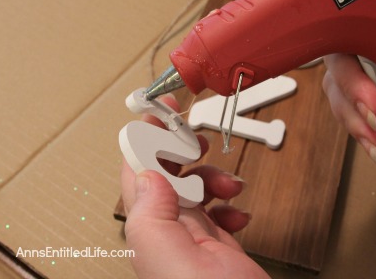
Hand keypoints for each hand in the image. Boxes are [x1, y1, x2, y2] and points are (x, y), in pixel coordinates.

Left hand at [120, 95, 269, 278]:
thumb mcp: (172, 262)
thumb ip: (152, 218)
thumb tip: (147, 175)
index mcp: (149, 232)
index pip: (137, 172)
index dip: (143, 137)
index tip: (156, 111)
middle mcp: (166, 233)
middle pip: (166, 175)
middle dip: (182, 152)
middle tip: (197, 136)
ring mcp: (192, 239)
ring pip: (194, 189)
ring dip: (212, 177)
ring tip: (229, 184)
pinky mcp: (217, 247)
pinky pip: (216, 211)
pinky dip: (229, 203)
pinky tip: (238, 211)